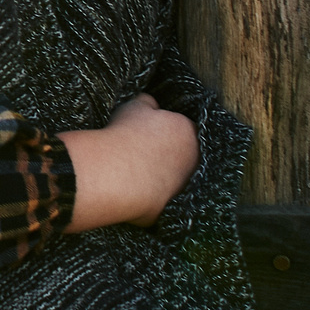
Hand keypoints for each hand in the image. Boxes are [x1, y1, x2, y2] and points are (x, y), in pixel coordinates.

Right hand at [60, 94, 198, 232]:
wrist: (116, 173)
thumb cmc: (125, 135)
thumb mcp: (134, 106)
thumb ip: (148, 103)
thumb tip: (151, 104)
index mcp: (187, 130)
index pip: (184, 128)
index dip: (166, 131)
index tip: (149, 135)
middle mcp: (194, 158)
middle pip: (184, 155)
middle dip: (168, 155)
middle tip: (143, 154)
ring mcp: (185, 184)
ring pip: (175, 178)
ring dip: (162, 175)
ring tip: (137, 173)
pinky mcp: (171, 206)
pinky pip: (162, 199)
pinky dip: (152, 195)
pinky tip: (134, 190)